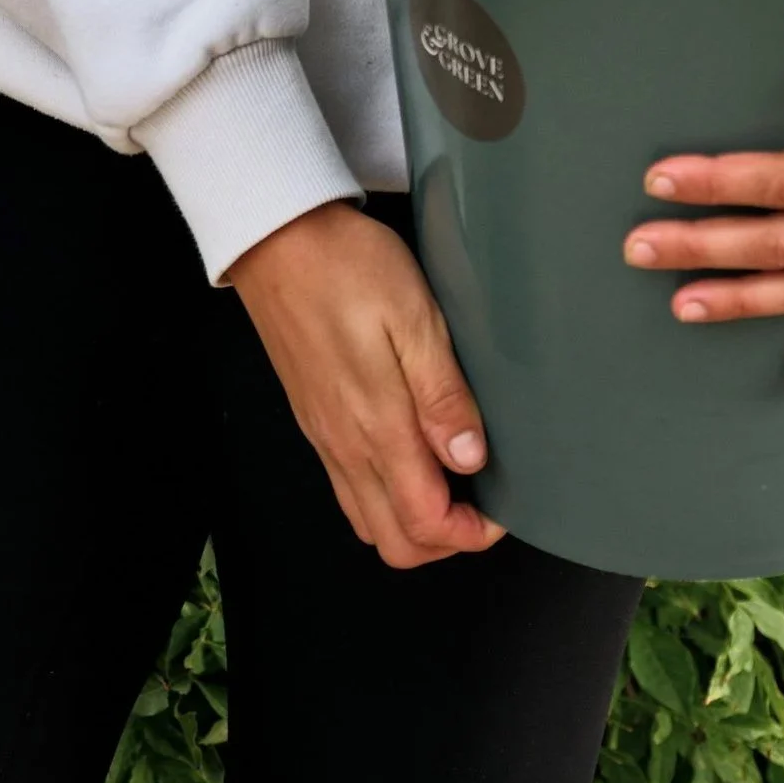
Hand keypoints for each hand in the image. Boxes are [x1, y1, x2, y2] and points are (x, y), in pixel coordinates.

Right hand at [229, 201, 506, 568]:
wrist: (278, 239)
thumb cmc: (348, 268)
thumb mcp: (414, 318)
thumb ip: (442, 395)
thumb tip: (472, 459)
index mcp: (377, 426)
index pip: (426, 522)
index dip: (472, 532)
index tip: (505, 509)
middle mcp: (346, 446)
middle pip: (396, 542)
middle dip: (446, 540)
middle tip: (484, 502)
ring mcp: (325, 438)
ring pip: (370, 522)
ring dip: (415, 521)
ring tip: (455, 481)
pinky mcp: (314, 421)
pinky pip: (350, 490)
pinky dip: (385, 497)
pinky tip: (412, 456)